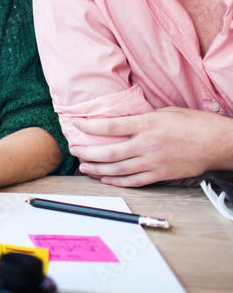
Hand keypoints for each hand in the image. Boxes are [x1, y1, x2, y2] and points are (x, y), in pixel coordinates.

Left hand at [71, 108, 232, 186]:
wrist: (218, 143)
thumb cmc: (194, 124)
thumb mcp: (164, 111)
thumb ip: (142, 117)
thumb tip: (124, 119)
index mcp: (147, 124)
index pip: (110, 126)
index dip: (90, 127)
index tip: (77, 124)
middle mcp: (147, 145)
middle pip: (109, 152)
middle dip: (88, 152)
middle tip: (75, 150)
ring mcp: (154, 162)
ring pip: (118, 169)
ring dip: (97, 169)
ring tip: (83, 166)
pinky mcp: (162, 175)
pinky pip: (135, 181)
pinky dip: (118, 181)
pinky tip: (106, 178)